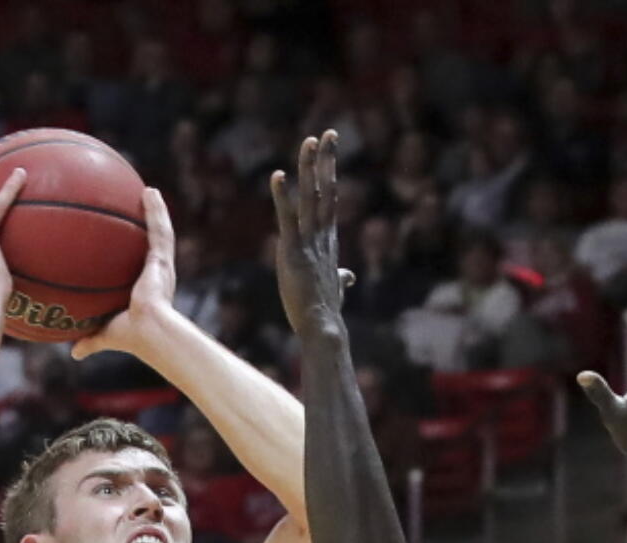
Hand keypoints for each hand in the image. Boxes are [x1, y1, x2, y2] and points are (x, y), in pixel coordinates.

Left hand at [71, 187, 173, 359]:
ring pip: (160, 232)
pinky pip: (160, 230)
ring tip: (148, 192)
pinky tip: (149, 192)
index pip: (141, 267)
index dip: (138, 255)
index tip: (129, 243)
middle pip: (153, 245)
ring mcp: (162, 266)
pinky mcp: (163, 260)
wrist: (150, 333)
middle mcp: (157, 275)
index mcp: (146, 289)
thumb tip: (72, 352)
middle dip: (149, 226)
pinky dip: (156, 211)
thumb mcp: (105, 333)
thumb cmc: (131, 337)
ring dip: (156, 211)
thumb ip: (90, 339)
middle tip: (140, 208)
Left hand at [271, 132, 348, 337]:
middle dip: (326, 161)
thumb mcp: (334, 288)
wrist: (323, 326)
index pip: (331, 198)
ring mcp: (309, 242)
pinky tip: (277, 175)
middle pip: (326, 190)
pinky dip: (282, 196)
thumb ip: (341, 278)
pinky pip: (287, 218)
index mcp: (329, 240)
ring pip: (310, 198)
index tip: (330, 149)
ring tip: (309, 142)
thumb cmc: (327, 310)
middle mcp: (322, 236)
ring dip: (310, 169)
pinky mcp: (292, 251)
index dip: (330, 172)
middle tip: (328, 133)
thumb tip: (348, 278)